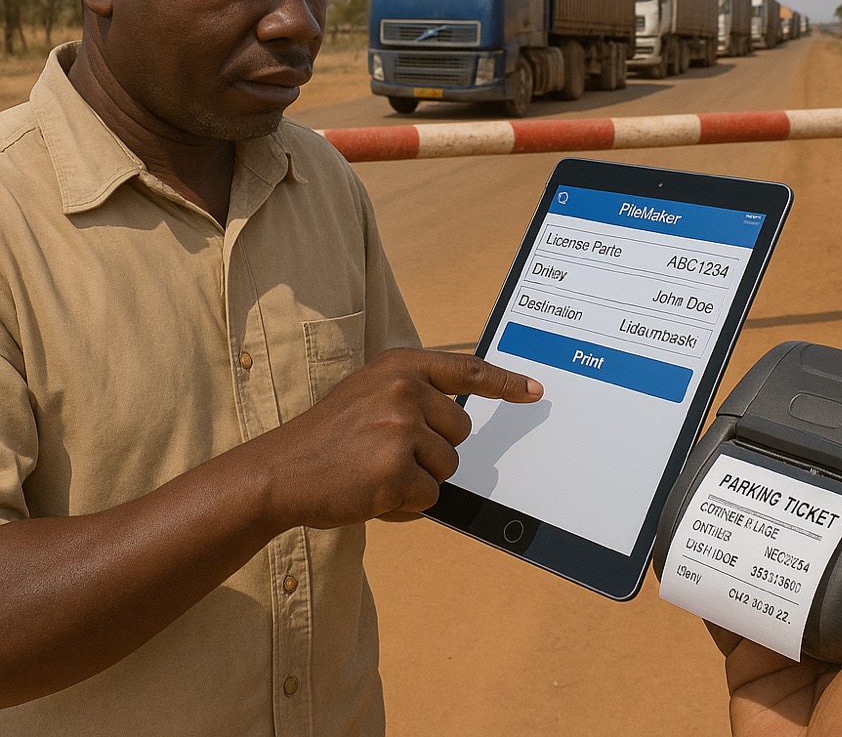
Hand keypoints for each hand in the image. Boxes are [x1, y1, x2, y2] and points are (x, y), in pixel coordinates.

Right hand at [260, 348, 542, 529]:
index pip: (467, 370)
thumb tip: (460, 421)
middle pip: (462, 430)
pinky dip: (406, 504)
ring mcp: (401, 429)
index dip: (505, 382)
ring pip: (448, 467)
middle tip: (387, 452)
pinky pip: (429, 497)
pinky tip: (372, 493)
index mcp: (400, 366)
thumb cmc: (327, 437)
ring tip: (374, 471)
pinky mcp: (397, 470)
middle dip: (434, 450)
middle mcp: (404, 390)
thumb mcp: (368, 393)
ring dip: (418, 479)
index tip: (534, 390)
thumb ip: (411, 395)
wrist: (278, 472)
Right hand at [709, 509, 841, 736]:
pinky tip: (700, 545)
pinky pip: (727, 601)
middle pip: (832, 549)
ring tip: (743, 496)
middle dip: (813, 513)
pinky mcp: (753, 647)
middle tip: (793, 472)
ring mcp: (798, 632)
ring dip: (759, 539)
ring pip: (777, 566)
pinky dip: (710, 575)